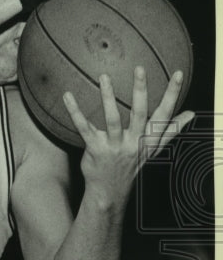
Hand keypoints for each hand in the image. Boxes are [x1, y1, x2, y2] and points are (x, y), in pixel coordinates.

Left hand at [62, 66, 193, 207]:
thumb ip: (170, 130)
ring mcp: (114, 146)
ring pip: (112, 118)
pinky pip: (83, 127)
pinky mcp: (95, 149)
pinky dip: (75, 111)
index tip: (179, 74)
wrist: (110, 191)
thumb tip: (191, 114)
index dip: (172, 94)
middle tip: (140, 68)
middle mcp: (133, 142)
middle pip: (139, 113)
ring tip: (105, 77)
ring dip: (108, 97)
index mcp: (149, 140)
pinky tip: (68, 95)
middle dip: (140, 91)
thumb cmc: (131, 164)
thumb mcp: (153, 150)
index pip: (164, 114)